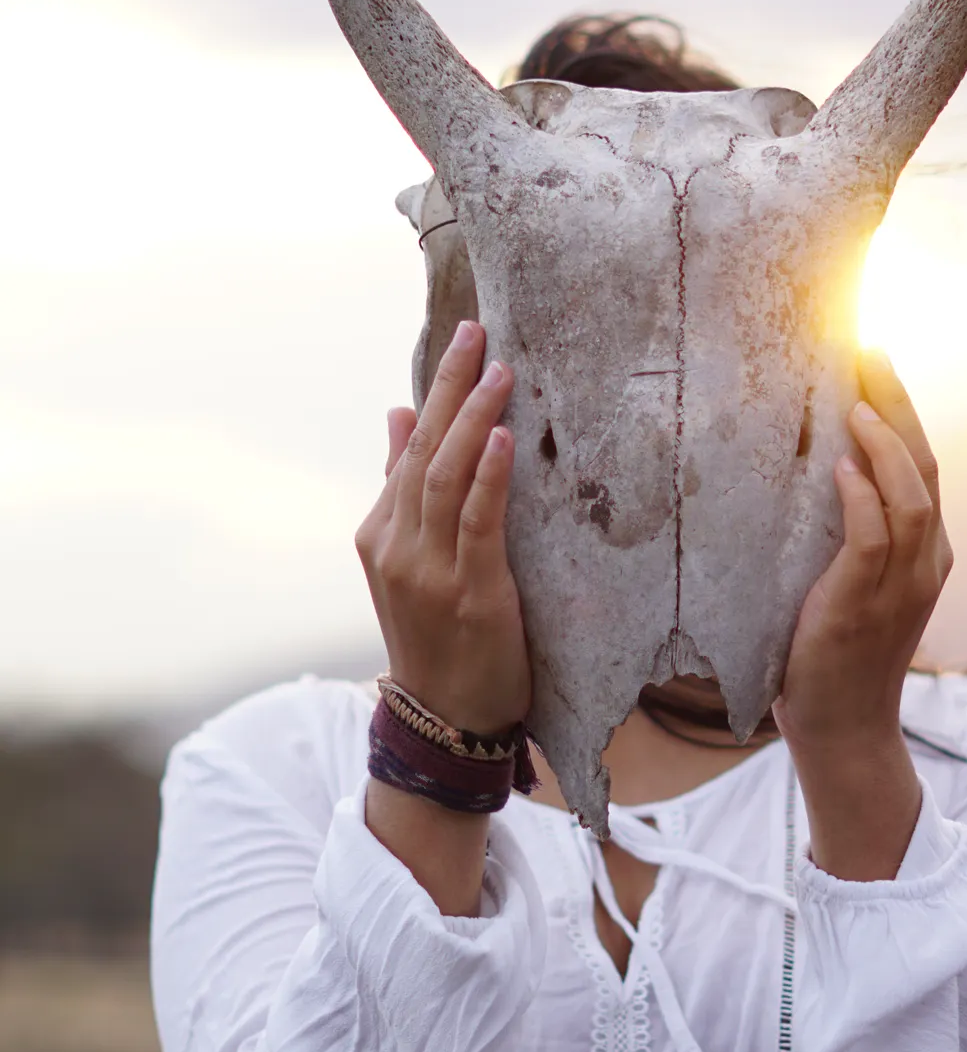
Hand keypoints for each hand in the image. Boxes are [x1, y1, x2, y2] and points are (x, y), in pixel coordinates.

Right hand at [355, 321, 530, 737]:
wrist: (444, 720)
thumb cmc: (438, 637)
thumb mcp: (409, 558)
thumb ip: (402, 487)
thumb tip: (397, 413)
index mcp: (379, 533)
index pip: (409, 449)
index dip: (437, 392)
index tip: (462, 340)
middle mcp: (396, 546)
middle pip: (423, 451)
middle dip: (450, 387)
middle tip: (475, 331)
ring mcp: (427, 570)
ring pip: (446, 479)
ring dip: (472, 420)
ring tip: (497, 370)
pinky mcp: (468, 593)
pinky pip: (477, 523)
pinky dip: (489, 478)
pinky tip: (502, 439)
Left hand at [774, 350, 952, 876]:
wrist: (842, 729)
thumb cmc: (830, 655)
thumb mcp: (843, 582)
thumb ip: (841, 532)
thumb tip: (803, 471)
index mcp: (925, 550)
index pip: (922, 465)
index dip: (903, 410)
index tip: (875, 359)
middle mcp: (926, 559)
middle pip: (925, 464)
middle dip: (900, 402)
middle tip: (871, 348)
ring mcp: (903, 583)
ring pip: (911, 493)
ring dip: (886, 440)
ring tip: (856, 396)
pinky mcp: (868, 603)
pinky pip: (876, 537)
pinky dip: (865, 496)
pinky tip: (842, 465)